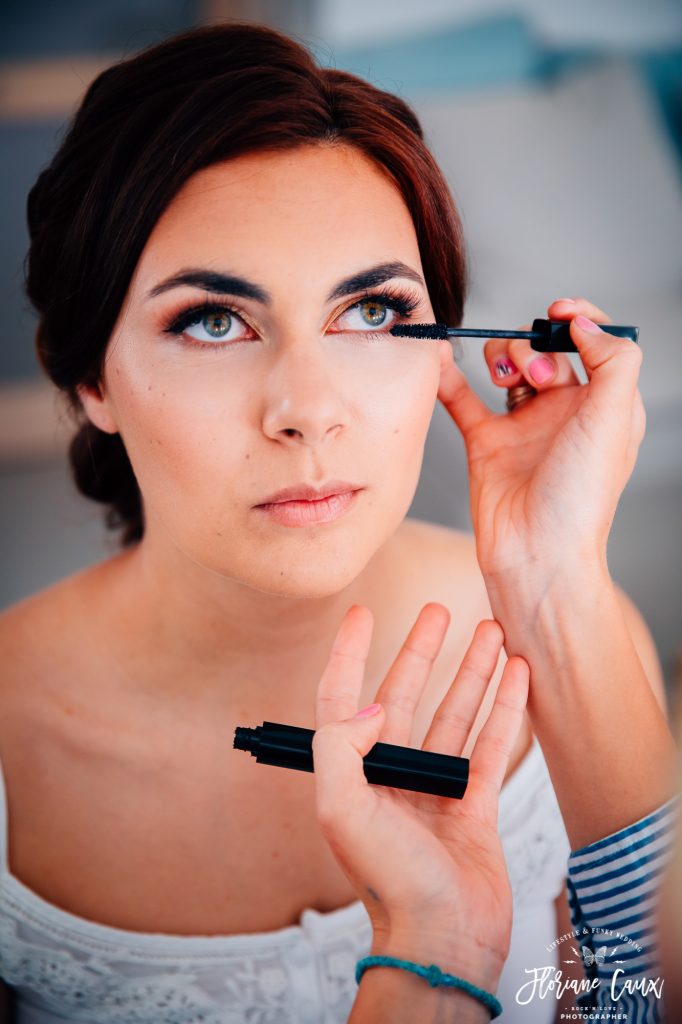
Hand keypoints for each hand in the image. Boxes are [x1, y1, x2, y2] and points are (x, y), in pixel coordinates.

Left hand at [312, 602, 528, 985]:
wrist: (443, 936)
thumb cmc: (387, 882)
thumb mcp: (341, 811)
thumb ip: (341, 748)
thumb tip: (372, 704)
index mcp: (353, 773)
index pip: (343, 698)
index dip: (349, 653)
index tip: (361, 613)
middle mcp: (391, 773)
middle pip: (405, 694)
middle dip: (422, 651)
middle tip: (439, 610)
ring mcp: (434, 786)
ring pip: (453, 713)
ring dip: (472, 672)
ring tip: (492, 632)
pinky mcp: (473, 802)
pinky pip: (489, 744)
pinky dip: (504, 709)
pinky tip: (516, 677)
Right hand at [436, 296, 645, 580]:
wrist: (536, 553)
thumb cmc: (581, 496)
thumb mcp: (616, 418)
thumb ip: (613, 360)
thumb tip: (585, 324)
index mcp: (603, 406)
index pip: (595, 344)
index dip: (579, 319)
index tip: (558, 312)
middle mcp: (564, 413)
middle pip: (544, 350)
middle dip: (535, 348)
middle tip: (538, 379)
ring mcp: (523, 426)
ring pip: (506, 368)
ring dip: (500, 360)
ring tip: (503, 381)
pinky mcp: (485, 442)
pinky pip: (461, 398)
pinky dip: (448, 377)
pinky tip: (440, 359)